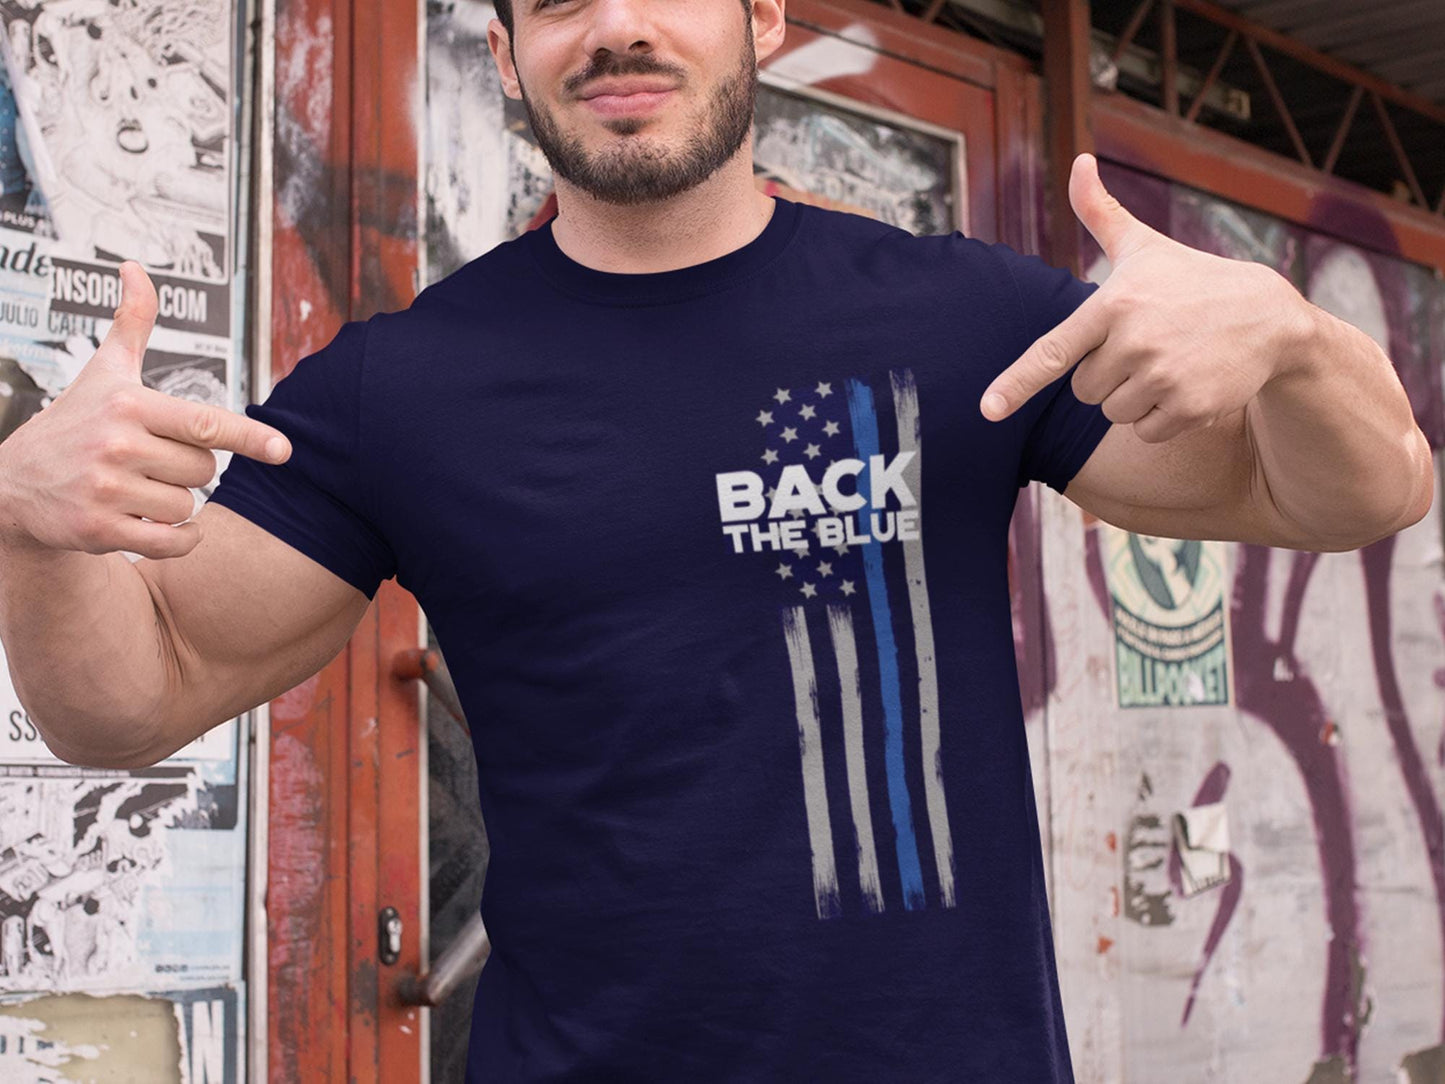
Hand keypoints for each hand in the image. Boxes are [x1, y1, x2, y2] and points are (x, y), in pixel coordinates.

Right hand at [0, 261, 291, 558]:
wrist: (12, 485)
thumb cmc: (73, 423)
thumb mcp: (102, 371)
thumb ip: (131, 324)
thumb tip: (136, 270)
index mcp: (128, 405)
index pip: (204, 422)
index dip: (250, 436)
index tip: (284, 450)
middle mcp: (117, 445)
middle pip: (204, 470)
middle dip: (188, 470)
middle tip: (149, 462)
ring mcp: (106, 490)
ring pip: (187, 506)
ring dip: (173, 504)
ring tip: (136, 489)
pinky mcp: (98, 529)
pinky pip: (171, 542)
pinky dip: (179, 540)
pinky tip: (160, 526)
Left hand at [979, 153, 1311, 443]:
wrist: (1268, 317)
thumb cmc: (1190, 281)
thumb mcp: (1144, 246)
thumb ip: (1100, 212)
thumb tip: (1079, 161)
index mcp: (1113, 305)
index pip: (1053, 351)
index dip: (1016, 382)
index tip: (988, 409)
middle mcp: (1135, 342)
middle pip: (1083, 390)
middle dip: (1107, 375)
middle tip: (1145, 346)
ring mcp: (1164, 377)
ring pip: (1113, 413)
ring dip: (1134, 397)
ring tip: (1169, 362)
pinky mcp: (1190, 408)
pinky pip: (1145, 433)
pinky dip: (1162, 418)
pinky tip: (1187, 385)